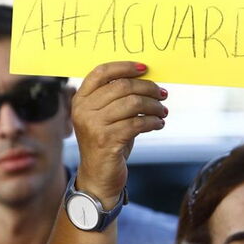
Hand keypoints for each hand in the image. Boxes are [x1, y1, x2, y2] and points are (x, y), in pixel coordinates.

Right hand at [71, 61, 167, 205]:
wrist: (98, 177)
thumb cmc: (106, 143)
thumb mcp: (106, 117)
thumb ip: (117, 99)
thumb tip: (147, 81)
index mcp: (80, 99)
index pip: (101, 72)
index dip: (124, 67)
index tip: (145, 69)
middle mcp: (83, 110)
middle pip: (122, 86)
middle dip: (147, 88)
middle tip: (163, 94)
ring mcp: (93, 125)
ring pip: (132, 104)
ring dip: (153, 106)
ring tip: (163, 111)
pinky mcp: (107, 140)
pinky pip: (137, 123)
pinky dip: (153, 121)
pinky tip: (158, 124)